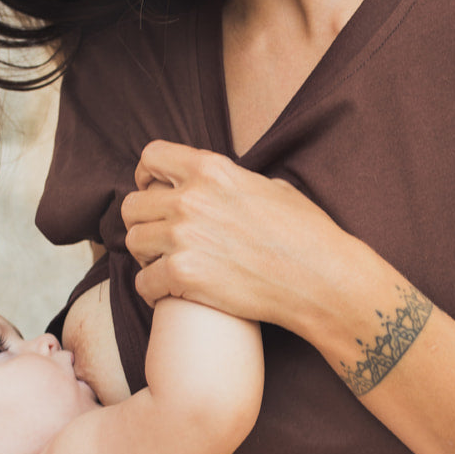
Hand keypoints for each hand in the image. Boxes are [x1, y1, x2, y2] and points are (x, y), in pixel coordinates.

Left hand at [122, 140, 348, 332]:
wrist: (321, 279)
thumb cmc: (307, 235)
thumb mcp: (272, 188)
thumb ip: (235, 182)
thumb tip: (222, 186)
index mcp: (212, 169)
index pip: (151, 157)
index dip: (145, 176)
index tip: (152, 192)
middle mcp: (191, 198)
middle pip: (133, 205)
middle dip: (143, 223)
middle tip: (159, 240)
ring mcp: (183, 237)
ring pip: (133, 242)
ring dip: (146, 257)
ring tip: (165, 268)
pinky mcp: (183, 275)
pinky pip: (143, 282)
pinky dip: (153, 291)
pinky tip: (169, 295)